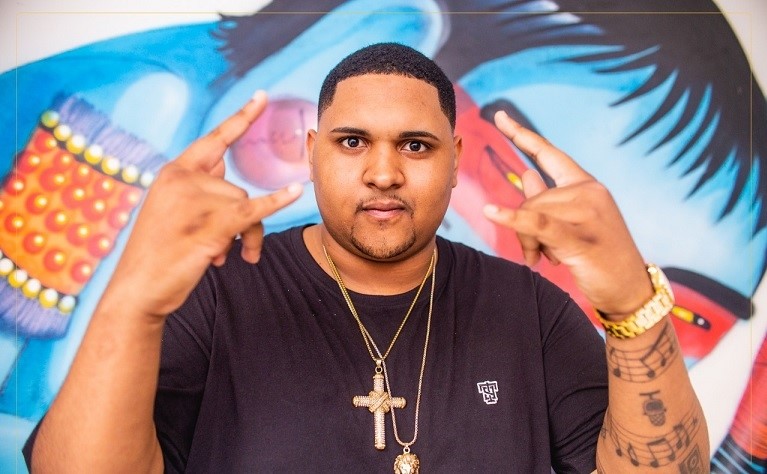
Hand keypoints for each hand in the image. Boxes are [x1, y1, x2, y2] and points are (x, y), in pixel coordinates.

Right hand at [105, 91, 302, 318]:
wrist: (138, 289)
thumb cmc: (159, 255)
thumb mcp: (175, 214)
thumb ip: (203, 194)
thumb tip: (237, 189)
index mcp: (173, 173)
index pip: (214, 140)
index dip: (241, 118)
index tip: (262, 95)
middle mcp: (181, 180)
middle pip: (238, 189)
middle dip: (244, 220)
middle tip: (235, 251)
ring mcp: (194, 201)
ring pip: (246, 207)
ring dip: (247, 237)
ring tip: (229, 258)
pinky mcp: (209, 225)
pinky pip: (252, 211)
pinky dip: (276, 203)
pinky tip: (296, 192)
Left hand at [483, 111, 651, 316]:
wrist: (628, 288)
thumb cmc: (599, 255)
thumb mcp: (572, 221)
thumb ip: (548, 198)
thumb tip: (525, 175)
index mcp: (586, 184)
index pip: (548, 154)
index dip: (522, 135)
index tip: (499, 115)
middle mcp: (589, 191)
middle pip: (532, 197)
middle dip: (524, 227)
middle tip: (535, 254)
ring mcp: (587, 213)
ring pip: (532, 215)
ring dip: (529, 243)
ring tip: (543, 259)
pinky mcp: (579, 237)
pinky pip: (536, 224)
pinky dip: (512, 219)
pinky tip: (490, 212)